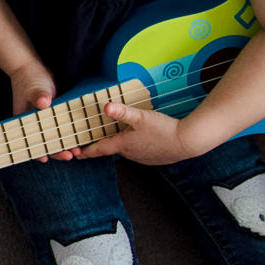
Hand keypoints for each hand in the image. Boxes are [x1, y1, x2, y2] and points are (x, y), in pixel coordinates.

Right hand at [6, 58, 74, 160]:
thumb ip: (39, 95)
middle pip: (46, 143)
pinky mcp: (55, 115)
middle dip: (58, 151)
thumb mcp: (35, 87)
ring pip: (55, 137)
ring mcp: (45, 120)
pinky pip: (62, 128)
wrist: (31, 68)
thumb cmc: (30, 79)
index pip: (33, 141)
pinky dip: (69, 134)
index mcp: (26, 122)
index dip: (40, 151)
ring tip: (78, 150)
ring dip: (66, 144)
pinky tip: (80, 139)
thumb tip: (43, 103)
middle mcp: (35, 124)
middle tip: (71, 155)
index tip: (47, 158)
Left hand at [72, 100, 208, 165]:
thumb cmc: (164, 130)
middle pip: (112, 149)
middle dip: (102, 145)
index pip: (99, 149)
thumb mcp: (141, 117)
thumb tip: (105, 106)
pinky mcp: (155, 158)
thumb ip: (122, 111)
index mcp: (124, 145)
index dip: (86, 151)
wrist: (189, 142)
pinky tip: (140, 138)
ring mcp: (143, 158)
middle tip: (92, 140)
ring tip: (116, 136)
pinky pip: (139, 152)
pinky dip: (135, 145)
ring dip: (120, 144)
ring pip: (126, 150)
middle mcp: (131, 154)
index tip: (75, 154)